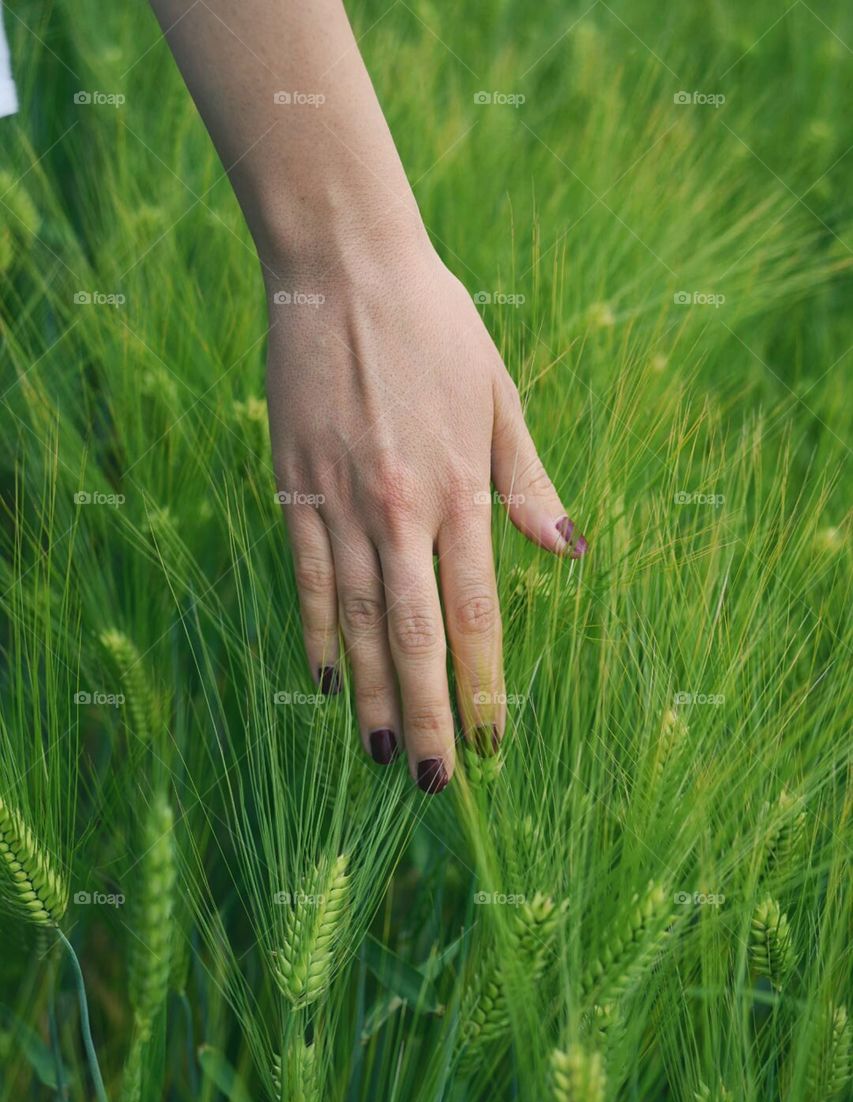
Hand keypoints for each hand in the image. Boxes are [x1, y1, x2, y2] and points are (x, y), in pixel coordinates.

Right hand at [266, 234, 586, 791]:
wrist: (344, 265)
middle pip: (417, 637)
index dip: (486, 684)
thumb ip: (528, 481)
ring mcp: (341, 503)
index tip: (495, 740)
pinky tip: (325, 682)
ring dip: (371, 695)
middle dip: (429, 716)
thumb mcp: (500, 394)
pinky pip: (308, 578)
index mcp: (461, 489)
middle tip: (436, 784)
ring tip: (381, 755)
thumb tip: (571, 551)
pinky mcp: (294, 488)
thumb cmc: (436, 325)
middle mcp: (401, 510)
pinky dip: (317, 634)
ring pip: (358, 623)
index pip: (477, 613)